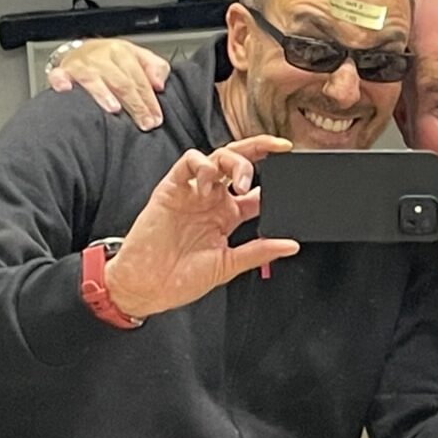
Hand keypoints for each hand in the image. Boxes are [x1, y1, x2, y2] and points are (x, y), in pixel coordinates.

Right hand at [48, 39, 169, 130]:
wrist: (81, 51)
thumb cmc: (112, 60)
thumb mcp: (138, 58)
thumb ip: (155, 68)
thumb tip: (160, 84)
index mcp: (121, 52)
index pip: (139, 78)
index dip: (149, 99)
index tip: (156, 117)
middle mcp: (100, 56)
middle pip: (121, 81)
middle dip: (135, 104)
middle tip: (144, 122)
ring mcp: (79, 64)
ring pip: (93, 79)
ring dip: (103, 94)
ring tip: (114, 109)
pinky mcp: (61, 72)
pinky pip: (59, 76)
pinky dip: (61, 82)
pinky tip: (67, 91)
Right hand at [105, 136, 298, 318]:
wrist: (145, 288)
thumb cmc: (181, 280)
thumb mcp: (228, 266)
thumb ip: (259, 252)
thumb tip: (291, 245)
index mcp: (228, 216)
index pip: (256, 190)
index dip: (274, 180)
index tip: (292, 175)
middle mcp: (212, 200)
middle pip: (239, 163)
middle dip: (260, 150)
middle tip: (279, 150)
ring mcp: (192, 193)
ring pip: (218, 158)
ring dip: (235, 161)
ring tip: (241, 181)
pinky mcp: (170, 189)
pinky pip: (187, 163)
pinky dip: (202, 164)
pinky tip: (208, 179)